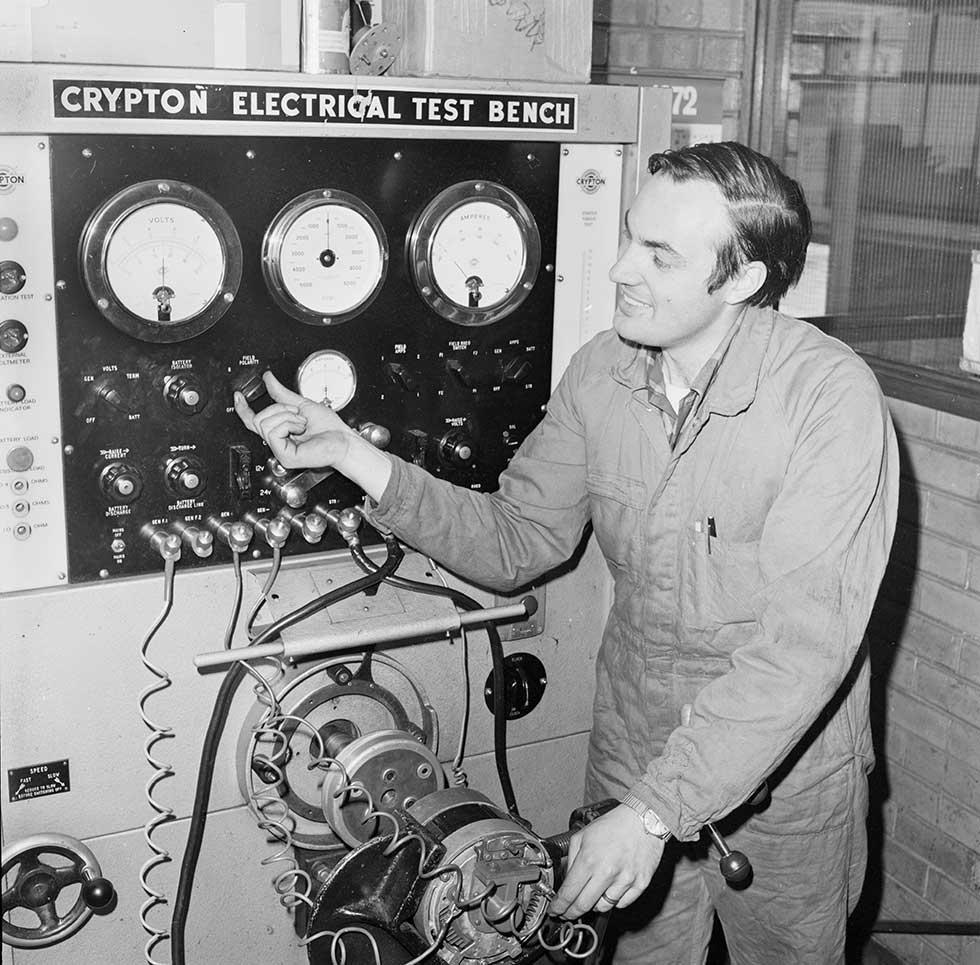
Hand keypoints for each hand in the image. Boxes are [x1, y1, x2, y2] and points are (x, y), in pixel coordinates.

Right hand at [234, 371, 351, 469]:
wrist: (343, 440)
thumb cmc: (330, 428)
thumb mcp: (302, 404)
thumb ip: (282, 393)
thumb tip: (268, 379)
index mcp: (281, 430)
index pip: (255, 421)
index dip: (243, 409)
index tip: (238, 396)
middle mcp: (278, 441)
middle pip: (258, 419)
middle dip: (279, 409)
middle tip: (298, 414)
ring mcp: (280, 450)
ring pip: (264, 423)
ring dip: (287, 416)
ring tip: (302, 424)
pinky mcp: (284, 455)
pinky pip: (273, 432)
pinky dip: (288, 424)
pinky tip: (300, 429)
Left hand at [549, 805, 664, 919]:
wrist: (642, 819)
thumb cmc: (613, 825)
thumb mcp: (582, 836)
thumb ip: (571, 859)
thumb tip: (567, 880)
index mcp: (589, 859)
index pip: (569, 893)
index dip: (559, 906)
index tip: (555, 910)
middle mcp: (606, 872)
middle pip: (583, 906)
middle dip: (571, 912)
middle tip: (567, 912)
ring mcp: (625, 880)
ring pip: (603, 907)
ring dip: (594, 904)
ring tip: (593, 893)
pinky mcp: (640, 884)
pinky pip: (622, 904)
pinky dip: (614, 900)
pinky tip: (612, 888)